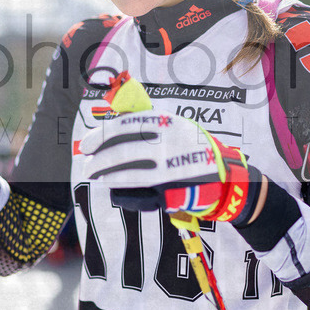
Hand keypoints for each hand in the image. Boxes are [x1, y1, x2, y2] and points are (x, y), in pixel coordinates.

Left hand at [79, 111, 261, 224]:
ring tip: (96, 176)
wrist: (224, 177)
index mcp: (168, 124)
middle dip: (100, 160)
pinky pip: (143, 195)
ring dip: (108, 176)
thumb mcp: (173, 126)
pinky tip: (114, 191)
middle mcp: (170, 145)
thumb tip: (111, 114)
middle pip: (125, 152)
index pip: (126, 126)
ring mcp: (173, 170)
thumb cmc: (190, 148)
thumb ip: (145, 121)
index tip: (85, 145)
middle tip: (86, 165)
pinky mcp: (175, 192)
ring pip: (131, 175)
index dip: (101, 136)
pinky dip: (126, 195)